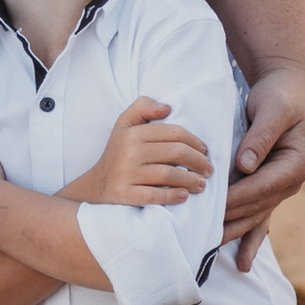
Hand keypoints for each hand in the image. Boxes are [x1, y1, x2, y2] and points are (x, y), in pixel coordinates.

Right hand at [67, 97, 211, 207]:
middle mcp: (130, 152)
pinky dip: (173, 196)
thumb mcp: (124, 124)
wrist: (95, 185)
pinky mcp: (126, 195)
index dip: (195, 141)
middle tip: (209, 170)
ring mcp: (127, 174)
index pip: (174, 133)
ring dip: (191, 180)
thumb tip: (167, 108)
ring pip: (169, 175)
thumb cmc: (117, 153)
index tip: (205, 151)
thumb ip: (142, 108)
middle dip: (199, 162)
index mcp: (133, 133)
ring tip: (201, 184)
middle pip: (176, 153)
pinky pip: (155, 196)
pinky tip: (184, 196)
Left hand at [221, 65, 304, 268]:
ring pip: (256, 216)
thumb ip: (260, 137)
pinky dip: (251, 238)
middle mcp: (291, 181)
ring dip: (235, 233)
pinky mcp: (269, 185)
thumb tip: (246, 165)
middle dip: (230, 220)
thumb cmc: (281, 97)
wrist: (290, 90)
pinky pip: (260, 215)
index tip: (213, 207)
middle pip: (257, 207)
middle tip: (201, 236)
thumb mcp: (273, 110)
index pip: (262, 187)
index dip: (237, 198)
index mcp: (296, 164)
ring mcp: (281, 186)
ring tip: (211, 250)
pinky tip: (243, 262)